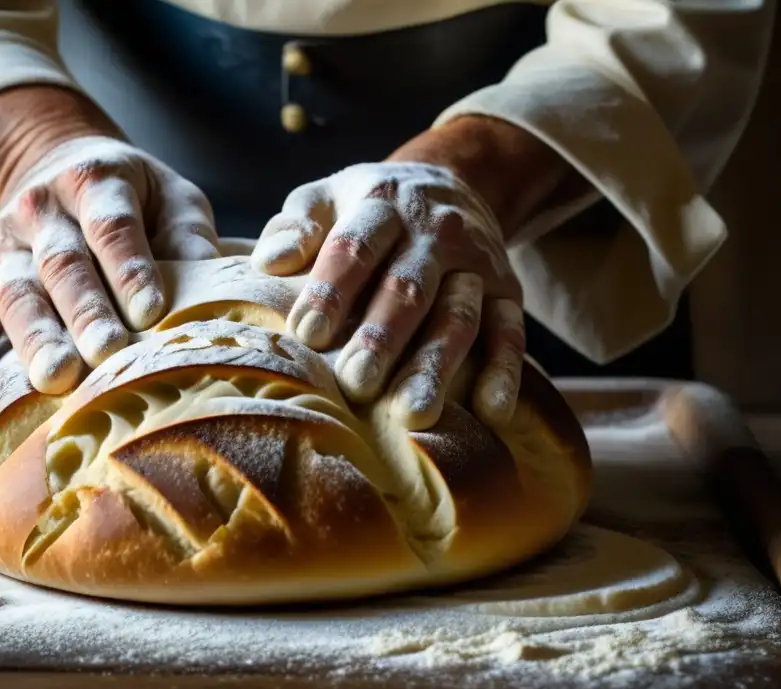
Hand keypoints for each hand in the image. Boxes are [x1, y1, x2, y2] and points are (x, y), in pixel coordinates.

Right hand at [0, 87, 218, 397]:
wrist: (56, 168)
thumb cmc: (135, 200)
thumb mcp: (171, 198)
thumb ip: (190, 237)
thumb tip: (219, 290)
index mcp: (95, 180)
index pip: (112, 226)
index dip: (130, 269)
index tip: (151, 313)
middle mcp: (42, 209)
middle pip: (63, 265)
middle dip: (85, 312)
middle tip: (105, 354)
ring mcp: (5, 245)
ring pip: (17, 294)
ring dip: (34, 339)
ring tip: (53, 381)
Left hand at [251, 116, 572, 428]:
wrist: (451, 182)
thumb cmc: (365, 208)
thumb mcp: (325, 197)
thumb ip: (294, 226)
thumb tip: (269, 263)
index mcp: (380, 203)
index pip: (355, 246)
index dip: (331, 290)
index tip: (306, 334)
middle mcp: (434, 231)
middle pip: (408, 286)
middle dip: (382, 337)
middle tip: (356, 384)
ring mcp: (476, 262)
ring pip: (459, 316)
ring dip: (437, 365)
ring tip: (413, 413)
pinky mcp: (508, 289)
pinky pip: (511, 331)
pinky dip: (506, 371)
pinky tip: (490, 412)